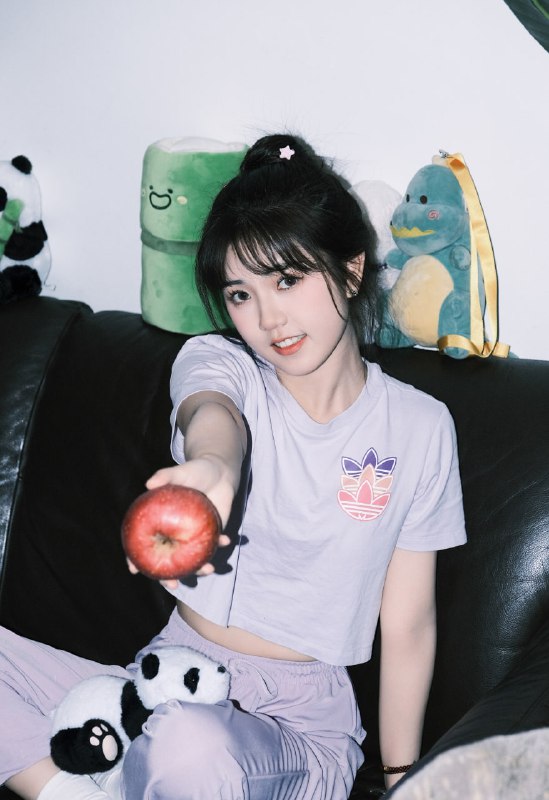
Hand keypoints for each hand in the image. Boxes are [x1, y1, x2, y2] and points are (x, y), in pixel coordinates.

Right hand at [126, 461, 232, 586]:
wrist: (219, 472)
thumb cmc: (195, 471)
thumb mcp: (181, 472)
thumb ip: (166, 476)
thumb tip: (149, 484)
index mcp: (159, 521)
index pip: (140, 543)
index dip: (134, 558)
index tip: (133, 570)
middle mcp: (174, 533)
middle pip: (165, 560)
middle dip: (168, 577)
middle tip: (173, 585)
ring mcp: (192, 537)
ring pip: (190, 560)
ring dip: (199, 569)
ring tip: (208, 569)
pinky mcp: (210, 534)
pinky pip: (213, 545)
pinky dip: (220, 545)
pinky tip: (227, 540)